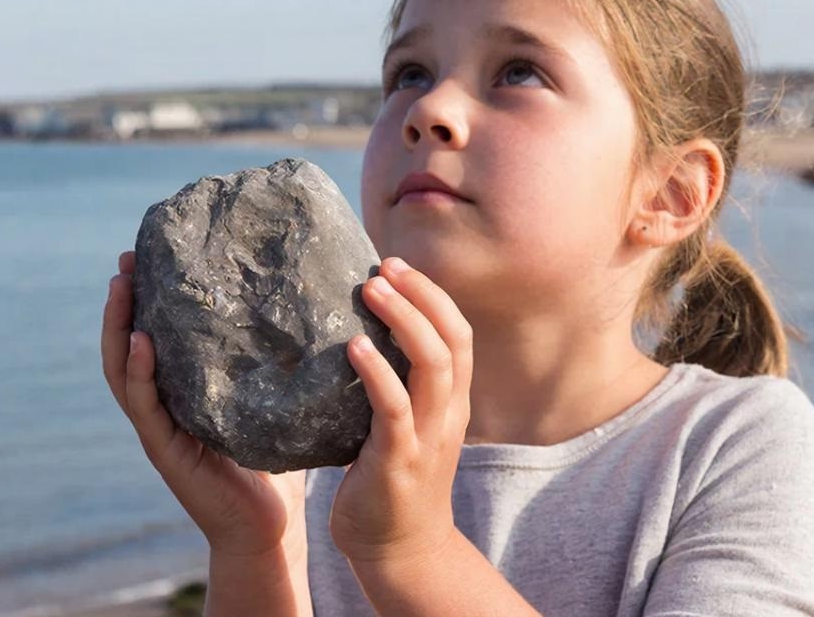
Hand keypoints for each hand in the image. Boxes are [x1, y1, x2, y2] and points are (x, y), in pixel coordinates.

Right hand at [102, 250, 306, 557]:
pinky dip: (139, 372)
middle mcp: (164, 407)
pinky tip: (142, 341)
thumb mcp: (268, 403)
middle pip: (127, 346)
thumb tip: (307, 308)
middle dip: (122, 304)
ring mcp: (160, 430)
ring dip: (118, 327)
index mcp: (183, 394)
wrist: (268, 528)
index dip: (146, 301)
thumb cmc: (274, 465)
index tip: (148, 256)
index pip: (154, 338)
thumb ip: (270, 367)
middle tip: (125, 259)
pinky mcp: (167, 451)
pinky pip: (146, 406)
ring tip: (120, 287)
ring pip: (123, 371)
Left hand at [330, 256, 472, 566]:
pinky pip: (395, 409)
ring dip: (404, 322)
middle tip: (385, 266)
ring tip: (372, 289)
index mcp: (451, 400)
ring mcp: (429, 437)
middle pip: (453, 340)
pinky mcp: (400, 461)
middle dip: (422, 295)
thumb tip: (355, 330)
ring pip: (433, 367)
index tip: (398, 265)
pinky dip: (377, 373)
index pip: (458, 334)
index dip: (433, 295)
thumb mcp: (405, 421)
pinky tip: (355, 347)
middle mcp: (449, 413)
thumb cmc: (392, 475)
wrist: (400, 548)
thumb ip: (395, 380)